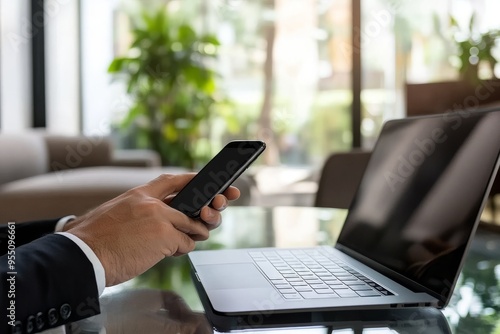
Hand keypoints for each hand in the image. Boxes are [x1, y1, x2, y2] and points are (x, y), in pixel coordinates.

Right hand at [65, 174, 238, 285]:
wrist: (83, 255)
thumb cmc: (93, 241)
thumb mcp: (113, 214)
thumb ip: (135, 212)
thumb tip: (149, 221)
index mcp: (137, 195)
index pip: (169, 181)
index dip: (188, 180)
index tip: (200, 180)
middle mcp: (151, 203)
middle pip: (190, 204)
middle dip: (200, 214)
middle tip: (199, 224)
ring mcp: (160, 218)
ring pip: (192, 224)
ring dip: (191, 235)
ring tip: (177, 244)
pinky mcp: (165, 236)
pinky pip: (187, 243)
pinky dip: (180, 250)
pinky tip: (167, 253)